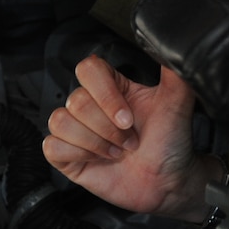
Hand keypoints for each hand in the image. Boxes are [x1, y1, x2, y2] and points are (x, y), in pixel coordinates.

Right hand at [44, 56, 218, 220]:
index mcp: (113, 87)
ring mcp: (77, 130)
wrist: (168, 183)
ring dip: (94, 142)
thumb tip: (172, 45)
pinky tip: (98, 160)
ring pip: (60, 122)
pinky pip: (51, 146)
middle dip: (108, 128)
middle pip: (76, 100)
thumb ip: (176, 71)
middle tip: (130, 141)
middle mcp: (92, 105)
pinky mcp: (66, 155)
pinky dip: (77, 154)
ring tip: (116, 152)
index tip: (128, 118)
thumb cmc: (171, 143)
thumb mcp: (177, 102)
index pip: (89, 69)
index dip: (105, 94)